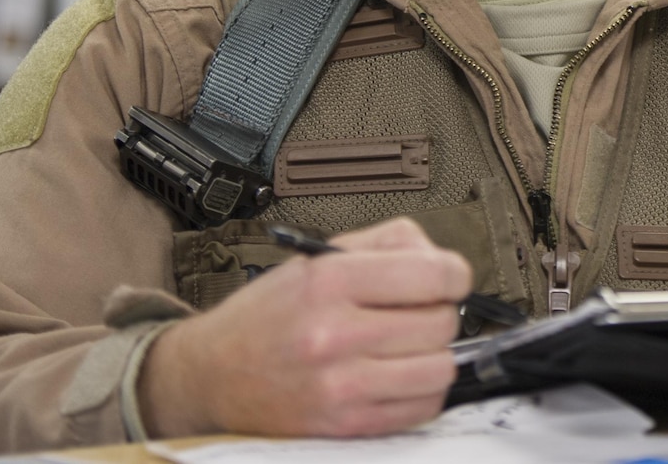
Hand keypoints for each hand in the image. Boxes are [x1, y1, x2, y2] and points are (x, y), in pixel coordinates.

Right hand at [141, 217, 471, 437]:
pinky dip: (420, 391)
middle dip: (439, 313)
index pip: (434, 273)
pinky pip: (421, 408)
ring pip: (440, 368)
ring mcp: (340, 385)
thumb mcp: (319, 257)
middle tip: (417, 313)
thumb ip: (388, 244)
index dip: (455, 274)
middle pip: (441, 322)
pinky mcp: (345, 424)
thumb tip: (442, 260)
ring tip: (408, 346)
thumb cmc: (269, 314)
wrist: (212, 373)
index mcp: (329, 280)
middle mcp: (334, 333)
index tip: (451, 279)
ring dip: (434, 355)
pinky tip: (396, 375)